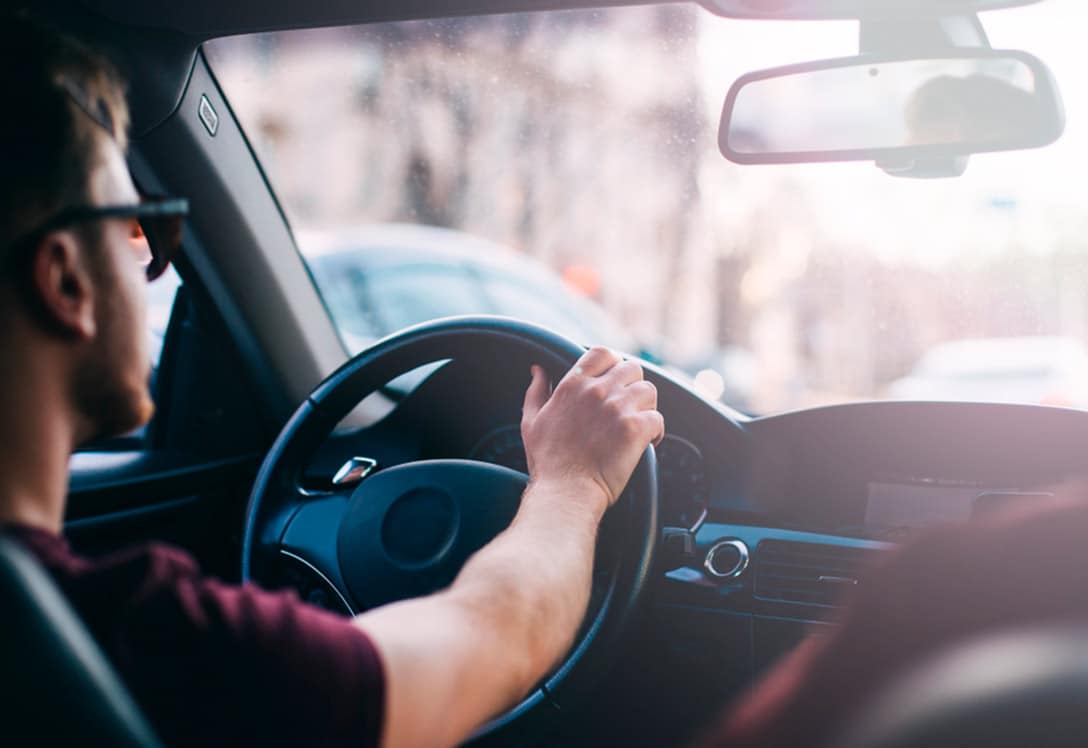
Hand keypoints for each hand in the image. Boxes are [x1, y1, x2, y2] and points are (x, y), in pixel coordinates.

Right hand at [520, 347, 664, 513]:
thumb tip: (538, 370)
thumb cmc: (548, 462)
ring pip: (649, 390)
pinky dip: (655, 431)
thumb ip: (536, 391)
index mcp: (573, 385)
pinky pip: (658, 418)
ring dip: (646, 406)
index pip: (602, 353)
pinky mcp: (635, 429)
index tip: (614, 378)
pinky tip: (647, 442)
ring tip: (637, 423)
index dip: (613, 363)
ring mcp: (618, 409)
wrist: (566, 492)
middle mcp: (597, 391)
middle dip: (633, 385)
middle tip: (628, 406)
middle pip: (632, 368)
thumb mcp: (531, 421)